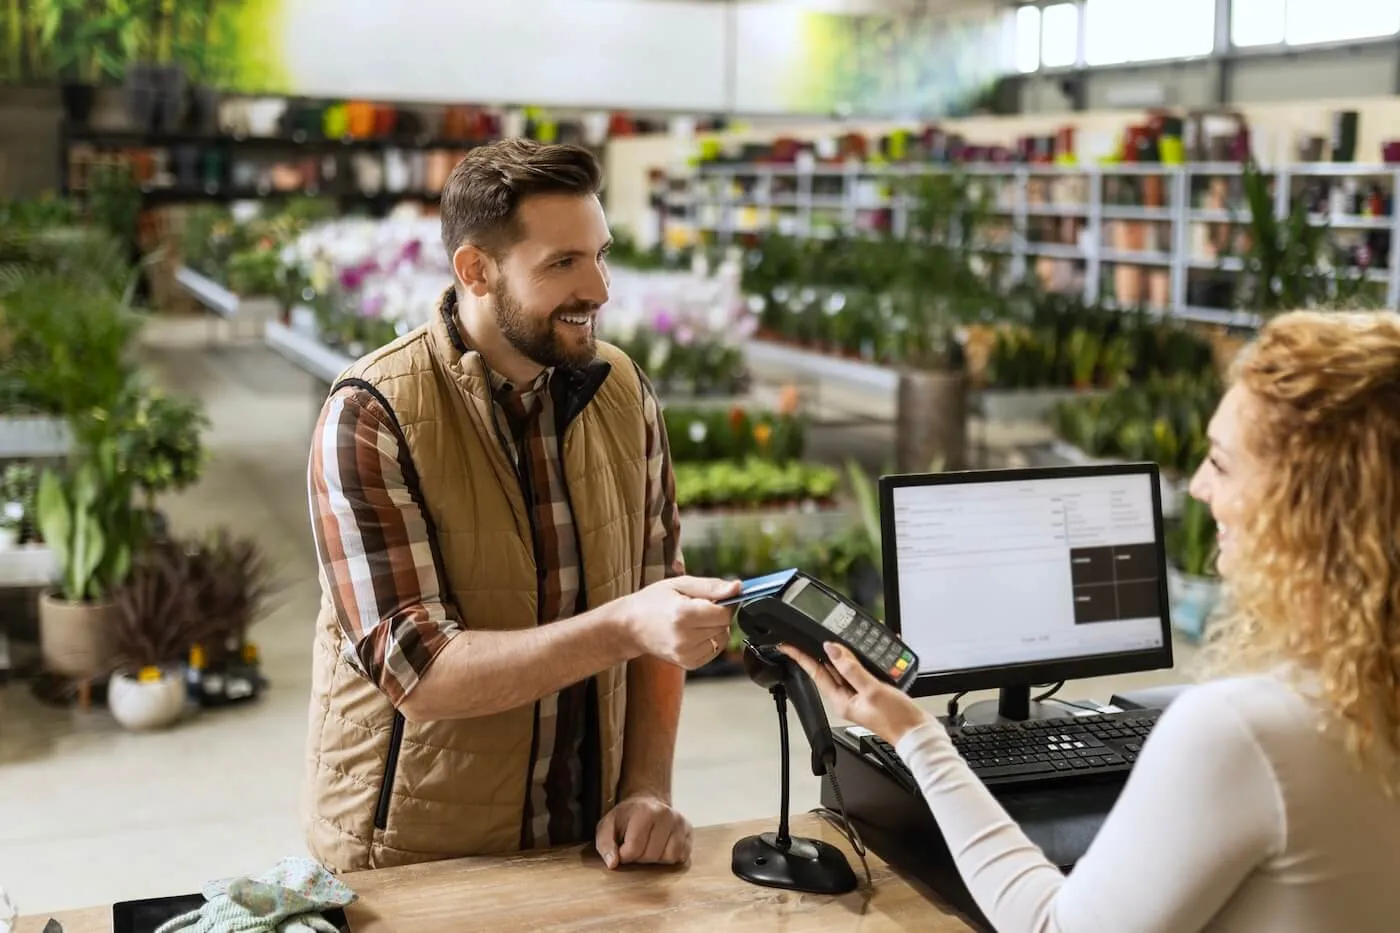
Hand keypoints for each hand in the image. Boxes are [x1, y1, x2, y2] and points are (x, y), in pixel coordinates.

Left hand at [595, 793, 692, 869]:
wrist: (647, 802)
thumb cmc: (626, 817)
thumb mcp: (607, 826)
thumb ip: (605, 844)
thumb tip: (613, 864)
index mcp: (644, 811)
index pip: (634, 849)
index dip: (624, 855)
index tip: (622, 848)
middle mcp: (666, 814)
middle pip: (652, 855)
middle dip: (640, 857)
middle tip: (637, 845)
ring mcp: (680, 822)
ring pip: (669, 858)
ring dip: (656, 858)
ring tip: (649, 845)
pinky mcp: (689, 830)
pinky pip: (681, 857)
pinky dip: (669, 857)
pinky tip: (661, 846)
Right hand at [619, 576, 740, 669]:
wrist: (630, 626)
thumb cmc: (652, 601)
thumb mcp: (680, 584)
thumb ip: (711, 586)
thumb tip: (738, 588)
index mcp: (683, 615)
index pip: (724, 613)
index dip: (724, 603)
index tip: (713, 597)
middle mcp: (685, 638)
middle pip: (724, 626)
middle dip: (718, 615)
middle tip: (699, 607)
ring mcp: (686, 654)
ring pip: (722, 639)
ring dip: (715, 628)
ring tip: (694, 620)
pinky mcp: (688, 664)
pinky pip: (714, 650)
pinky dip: (710, 640)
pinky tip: (694, 632)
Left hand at [780, 642, 929, 745]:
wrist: (917, 733)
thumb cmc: (896, 719)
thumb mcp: (872, 689)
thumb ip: (851, 668)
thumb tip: (832, 650)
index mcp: (841, 700)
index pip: (815, 673)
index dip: (801, 658)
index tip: (788, 646)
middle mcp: (848, 698)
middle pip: (829, 669)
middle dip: (823, 651)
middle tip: (810, 634)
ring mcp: (860, 695)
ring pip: (847, 668)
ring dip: (846, 652)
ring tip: (841, 636)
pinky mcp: (873, 692)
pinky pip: (863, 671)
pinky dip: (864, 658)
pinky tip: (868, 649)